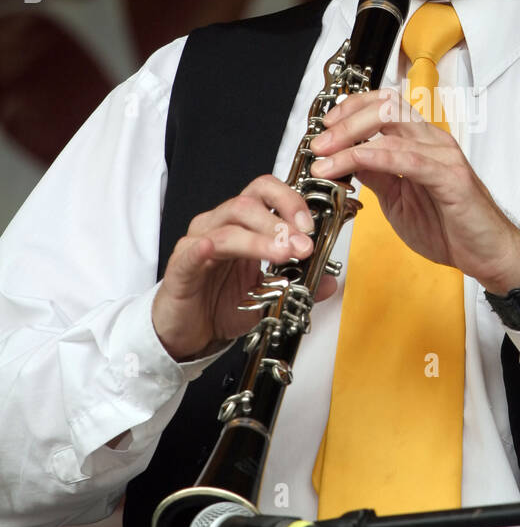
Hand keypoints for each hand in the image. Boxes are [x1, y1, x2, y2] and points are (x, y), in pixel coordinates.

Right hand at [152, 174, 336, 361]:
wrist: (190, 334)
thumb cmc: (221, 305)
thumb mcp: (269, 296)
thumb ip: (299, 285)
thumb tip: (330, 281)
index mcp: (241, 224)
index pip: (264, 192)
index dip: (290, 201)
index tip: (311, 226)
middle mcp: (218, 226)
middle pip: (248, 202)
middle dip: (281, 221)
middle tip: (303, 244)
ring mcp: (197, 243)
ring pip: (230, 225)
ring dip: (261, 238)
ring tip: (284, 253)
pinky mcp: (181, 265)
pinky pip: (196, 249)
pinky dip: (212, 246)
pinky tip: (221, 250)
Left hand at [308, 89, 519, 292]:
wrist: (487, 255)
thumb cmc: (450, 228)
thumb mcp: (398, 200)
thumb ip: (376, 176)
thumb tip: (347, 160)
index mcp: (422, 143)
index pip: (386, 104)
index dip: (352, 107)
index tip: (326, 125)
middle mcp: (434, 141)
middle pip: (386, 106)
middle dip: (345, 121)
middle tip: (319, 143)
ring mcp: (443, 156)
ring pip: (392, 126)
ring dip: (350, 140)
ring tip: (325, 159)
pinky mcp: (450, 177)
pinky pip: (406, 159)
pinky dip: (372, 158)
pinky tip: (350, 166)